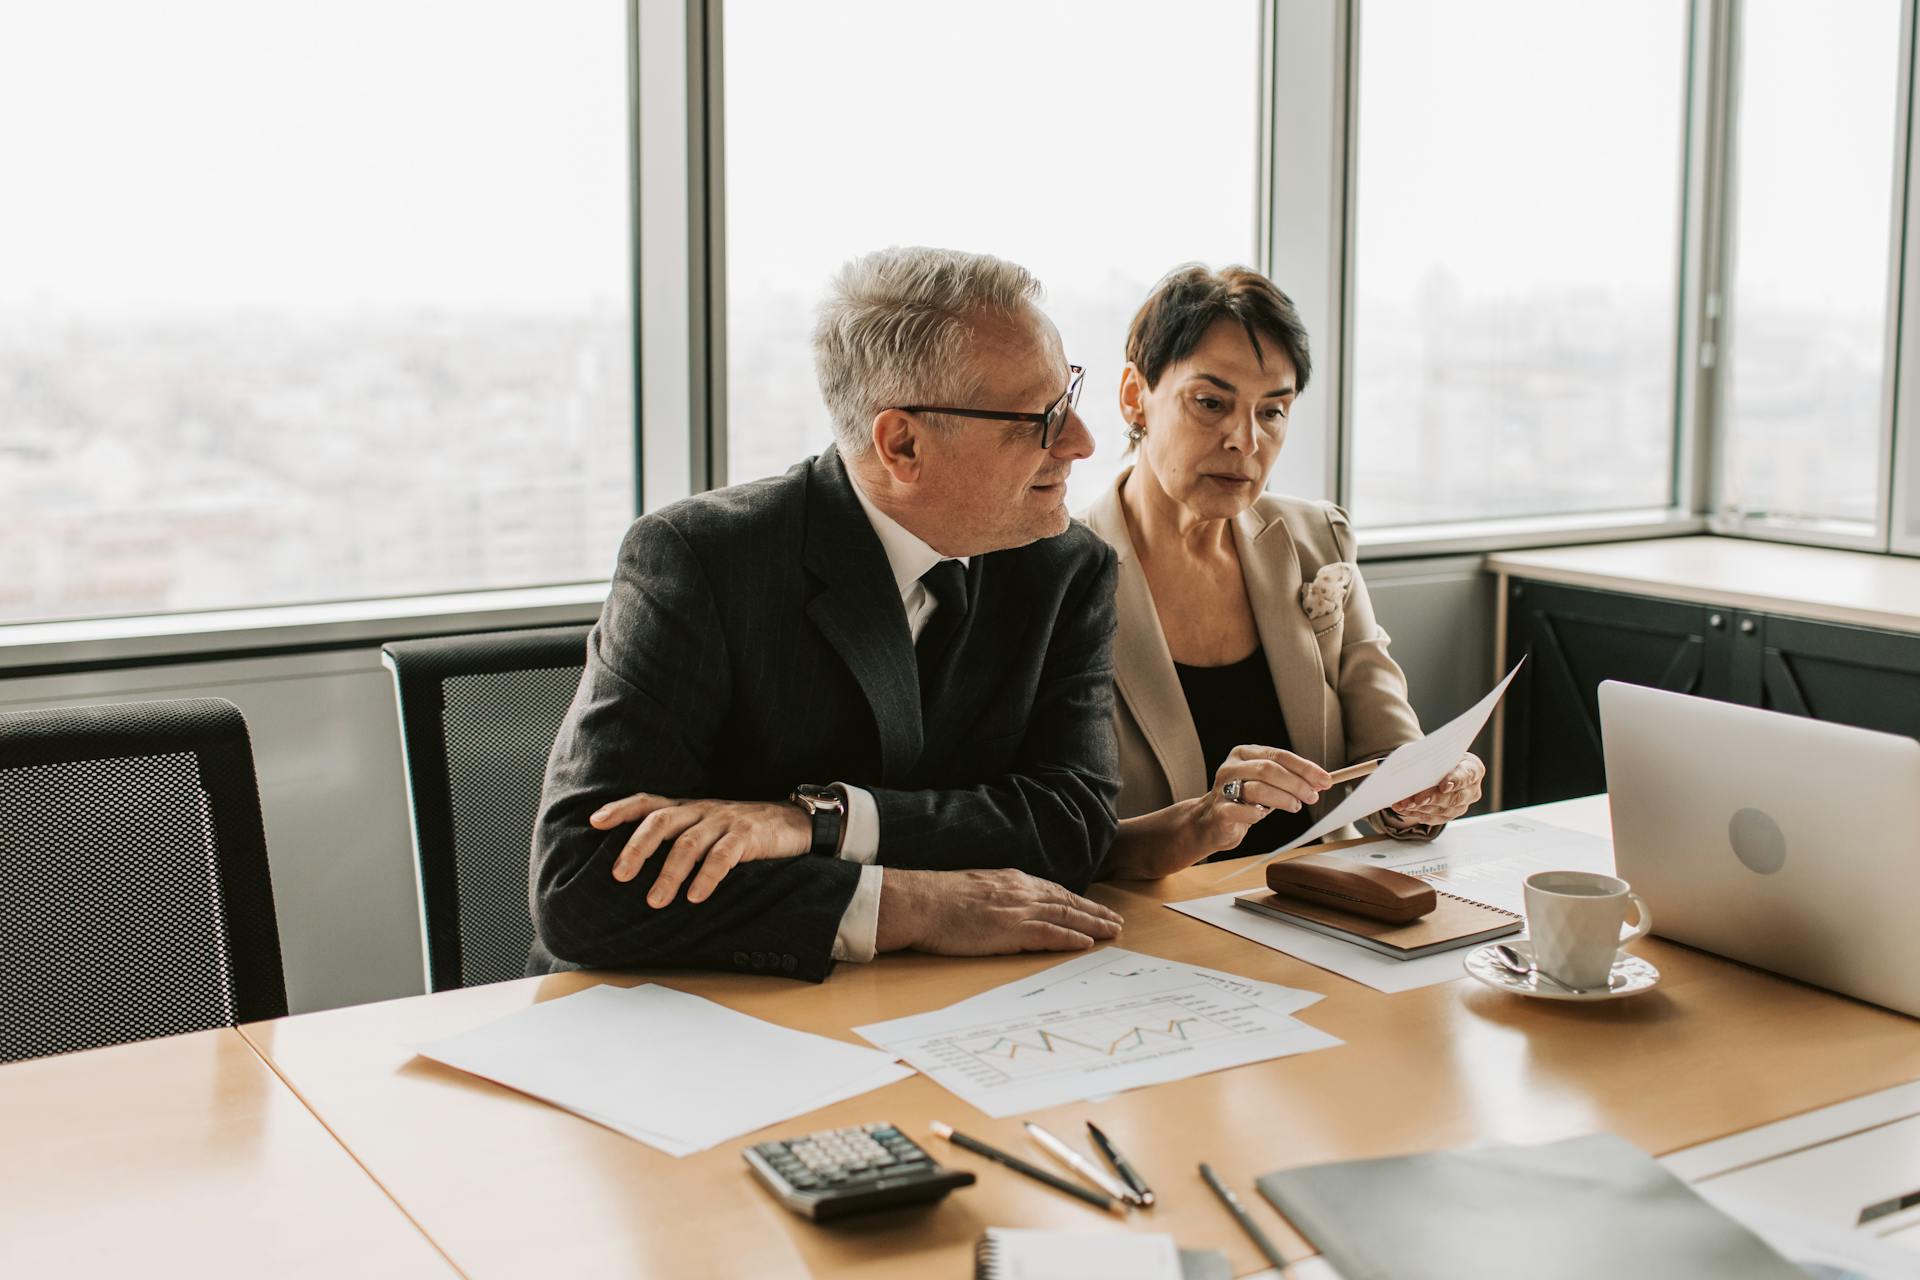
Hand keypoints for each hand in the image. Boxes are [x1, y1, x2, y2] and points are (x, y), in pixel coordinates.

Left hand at [592, 793, 810, 906]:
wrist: (793, 822)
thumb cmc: (741, 832)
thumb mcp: (706, 828)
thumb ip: (678, 839)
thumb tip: (637, 867)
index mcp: (688, 808)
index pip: (648, 802)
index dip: (621, 809)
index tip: (595, 822)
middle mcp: (701, 811)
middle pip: (662, 822)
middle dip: (638, 848)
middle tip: (620, 875)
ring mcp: (724, 822)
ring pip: (689, 844)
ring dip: (669, 873)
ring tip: (655, 901)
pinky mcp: (748, 836)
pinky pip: (723, 856)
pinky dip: (707, 877)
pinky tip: (696, 897)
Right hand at [874, 868, 1124, 954]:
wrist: (920, 901)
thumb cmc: (937, 899)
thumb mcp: (973, 887)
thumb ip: (994, 893)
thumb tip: (1002, 905)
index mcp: (1010, 880)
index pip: (1052, 890)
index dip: (1077, 901)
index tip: (1092, 908)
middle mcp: (1020, 891)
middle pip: (1067, 901)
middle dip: (1094, 912)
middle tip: (1115, 921)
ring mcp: (1017, 909)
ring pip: (1065, 916)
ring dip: (1092, 925)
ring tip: (1112, 932)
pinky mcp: (1010, 929)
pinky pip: (1049, 934)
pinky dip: (1070, 938)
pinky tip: (1086, 943)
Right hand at [1195, 745, 1332, 851]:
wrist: (1212, 822)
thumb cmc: (1244, 801)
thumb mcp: (1267, 784)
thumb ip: (1290, 780)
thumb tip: (1321, 781)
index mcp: (1244, 754)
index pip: (1279, 755)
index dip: (1304, 767)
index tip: (1325, 779)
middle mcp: (1231, 767)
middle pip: (1269, 769)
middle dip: (1296, 783)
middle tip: (1312, 796)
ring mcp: (1223, 788)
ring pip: (1258, 789)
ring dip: (1283, 799)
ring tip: (1295, 807)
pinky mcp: (1220, 810)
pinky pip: (1244, 811)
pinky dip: (1259, 814)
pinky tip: (1263, 815)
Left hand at [1389, 752, 1484, 824]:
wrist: (1438, 767)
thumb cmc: (1438, 756)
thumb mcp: (1436, 751)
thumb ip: (1430, 757)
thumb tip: (1413, 766)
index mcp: (1473, 769)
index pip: (1468, 775)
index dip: (1456, 781)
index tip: (1444, 785)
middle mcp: (1471, 790)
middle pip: (1454, 797)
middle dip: (1434, 798)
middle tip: (1418, 799)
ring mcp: (1461, 805)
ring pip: (1442, 810)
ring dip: (1421, 808)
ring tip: (1404, 804)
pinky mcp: (1449, 815)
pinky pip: (1433, 818)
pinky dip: (1416, 813)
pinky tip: (1403, 808)